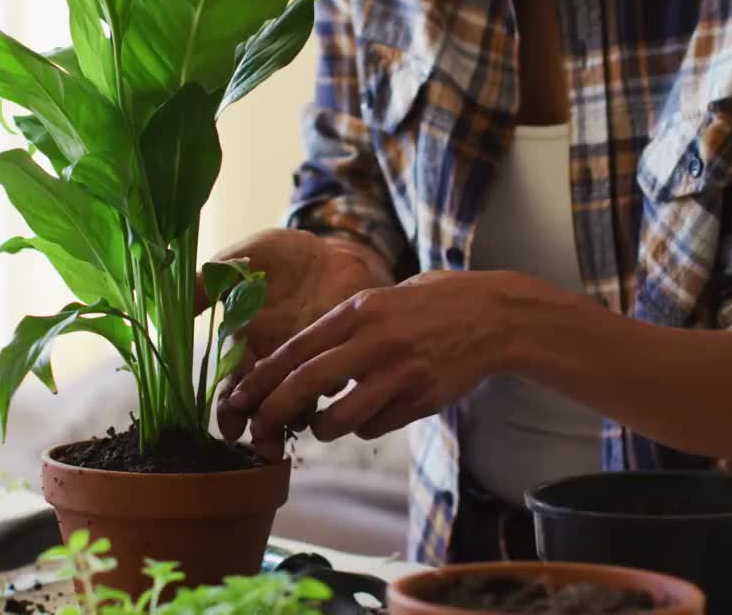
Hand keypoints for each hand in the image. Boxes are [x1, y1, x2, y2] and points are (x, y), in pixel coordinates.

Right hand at [200, 229, 395, 441]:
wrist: (329, 249)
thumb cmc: (278, 257)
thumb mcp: (238, 261)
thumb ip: (207, 283)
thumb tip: (166, 308)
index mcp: (246, 344)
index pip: (234, 387)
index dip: (230, 411)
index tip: (231, 429)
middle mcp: (275, 360)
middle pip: (265, 405)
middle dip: (263, 430)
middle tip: (266, 448)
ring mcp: (308, 360)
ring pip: (299, 402)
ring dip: (296, 418)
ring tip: (296, 427)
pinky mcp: (339, 352)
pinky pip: (336, 381)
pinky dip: (333, 393)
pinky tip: (331, 399)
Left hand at [224, 270, 527, 460]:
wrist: (494, 317)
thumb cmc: (432, 304)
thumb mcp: (382, 299)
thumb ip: (343, 326)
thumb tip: (298, 360)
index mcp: (357, 311)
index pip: (294, 349)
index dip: (260, 379)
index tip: (237, 400)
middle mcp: (373, 341)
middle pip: (305, 385)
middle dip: (273, 413)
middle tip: (260, 433)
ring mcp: (398, 373)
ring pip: (339, 419)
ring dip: (324, 428)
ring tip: (327, 422)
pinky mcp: (420, 400)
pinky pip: (375, 426)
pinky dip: (366, 426)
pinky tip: (377, 410)